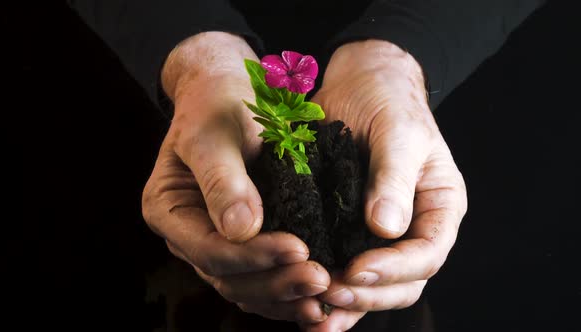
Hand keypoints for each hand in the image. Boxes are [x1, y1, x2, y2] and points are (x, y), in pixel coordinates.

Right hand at [141, 32, 329, 323]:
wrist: (230, 91)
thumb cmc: (218, 101)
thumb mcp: (215, 131)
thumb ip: (223, 178)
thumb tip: (240, 230)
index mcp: (168, 209)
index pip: (209, 248)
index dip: (253, 256)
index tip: (299, 249)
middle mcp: (188, 233)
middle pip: (228, 277)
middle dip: (275, 283)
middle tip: (321, 279)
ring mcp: (214, 241)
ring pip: (247, 287)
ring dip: (286, 296)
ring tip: (326, 294)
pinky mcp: (243, 243)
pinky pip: (262, 278)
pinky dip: (288, 291)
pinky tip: (319, 295)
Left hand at [301, 40, 467, 330]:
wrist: (359, 82)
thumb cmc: (387, 99)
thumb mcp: (397, 131)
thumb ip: (395, 177)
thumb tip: (387, 228)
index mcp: (438, 206)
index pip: (427, 254)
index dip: (395, 270)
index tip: (357, 270)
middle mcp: (412, 227)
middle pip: (402, 282)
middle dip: (367, 294)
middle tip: (328, 292)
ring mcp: (378, 232)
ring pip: (372, 286)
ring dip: (345, 304)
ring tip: (311, 312)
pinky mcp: (345, 228)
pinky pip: (342, 268)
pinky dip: (327, 290)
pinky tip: (302, 303)